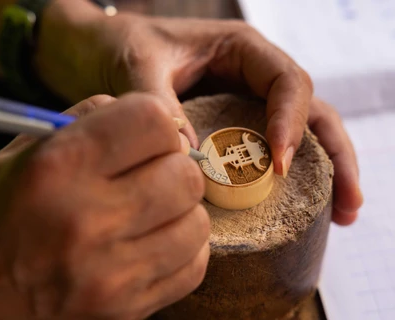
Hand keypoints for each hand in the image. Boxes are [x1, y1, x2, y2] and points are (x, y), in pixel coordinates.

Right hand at [0, 94, 208, 318]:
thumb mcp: (17, 156)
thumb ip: (84, 123)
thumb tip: (144, 116)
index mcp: (56, 168)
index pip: (152, 120)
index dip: (152, 120)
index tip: (143, 133)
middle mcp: (86, 221)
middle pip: (184, 173)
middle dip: (172, 163)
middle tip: (148, 170)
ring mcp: (109, 274)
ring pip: (195, 222)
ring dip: (179, 208)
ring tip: (149, 209)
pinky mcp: (124, 310)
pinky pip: (192, 266)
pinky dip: (181, 247)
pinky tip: (153, 240)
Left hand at [34, 2, 361, 224]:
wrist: (100, 49)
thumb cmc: (123, 45)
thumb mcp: (138, 65)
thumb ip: (162, 105)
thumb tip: (190, 158)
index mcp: (241, 50)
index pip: (287, 81)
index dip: (291, 122)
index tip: (278, 164)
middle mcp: (252, 76)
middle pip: (310, 111)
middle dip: (334, 154)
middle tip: (347, 201)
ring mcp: (245, 102)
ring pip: (298, 133)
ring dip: (324, 171)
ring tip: (341, 214)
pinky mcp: (231, 127)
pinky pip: (267, 150)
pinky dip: (287, 177)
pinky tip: (298, 206)